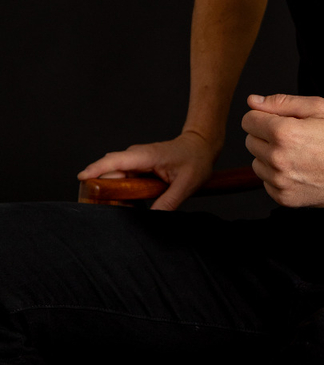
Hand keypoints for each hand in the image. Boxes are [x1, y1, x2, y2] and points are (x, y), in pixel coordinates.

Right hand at [76, 130, 218, 210]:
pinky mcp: (137, 167)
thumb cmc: (195, 160)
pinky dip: (121, 192)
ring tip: (119, 209)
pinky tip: (127, 204)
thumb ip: (169, 202)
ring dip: (113, 193)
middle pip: (110, 172)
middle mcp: (136, 156)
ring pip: (115, 177)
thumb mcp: (186, 184)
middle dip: (104, 189)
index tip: (81, 178)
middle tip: (106, 210)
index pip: (116, 161)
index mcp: (147, 155)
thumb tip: (154, 218)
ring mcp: (136, 161)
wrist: (201, 146)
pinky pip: (123, 179)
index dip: (97, 169)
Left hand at [242, 93, 323, 207]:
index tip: (278, 121)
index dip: (262, 116)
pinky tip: (297, 170)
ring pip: (256, 163)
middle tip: (293, 137)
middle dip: (266, 136)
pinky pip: (266, 182)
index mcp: (284, 133)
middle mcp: (278, 158)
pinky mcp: (284, 197)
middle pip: (250, 141)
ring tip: (296, 154)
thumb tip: (253, 101)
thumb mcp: (318, 108)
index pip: (248, 120)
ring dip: (270, 157)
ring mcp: (280, 181)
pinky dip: (277, 176)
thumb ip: (281, 102)